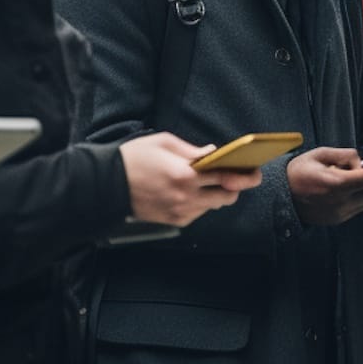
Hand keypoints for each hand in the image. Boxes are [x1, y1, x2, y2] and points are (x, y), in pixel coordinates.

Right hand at [120, 133, 260, 226]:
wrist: (107, 185)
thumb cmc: (134, 158)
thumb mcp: (163, 143)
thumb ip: (192, 150)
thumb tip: (212, 153)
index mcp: (185, 174)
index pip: (225, 176)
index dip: (244, 175)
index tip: (254, 172)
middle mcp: (186, 196)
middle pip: (225, 197)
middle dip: (235, 188)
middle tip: (236, 178)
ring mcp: (180, 211)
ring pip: (213, 207)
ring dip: (217, 195)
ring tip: (209, 182)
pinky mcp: (174, 220)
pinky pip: (198, 213)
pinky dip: (201, 203)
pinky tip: (191, 192)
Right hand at [288, 147, 362, 225]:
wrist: (279, 196)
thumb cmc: (299, 171)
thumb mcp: (320, 154)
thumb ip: (345, 155)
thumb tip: (362, 162)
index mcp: (335, 184)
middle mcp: (339, 202)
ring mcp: (339, 214)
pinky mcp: (338, 220)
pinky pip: (359, 209)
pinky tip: (357, 189)